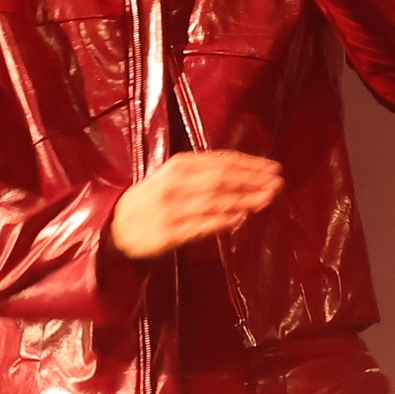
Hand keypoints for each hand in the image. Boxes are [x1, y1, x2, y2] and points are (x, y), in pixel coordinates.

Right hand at [108, 151, 283, 259]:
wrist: (116, 226)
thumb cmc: (151, 200)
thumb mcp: (173, 177)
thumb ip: (202, 174)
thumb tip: (241, 174)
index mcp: (178, 166)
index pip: (221, 161)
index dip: (250, 164)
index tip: (273, 168)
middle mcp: (176, 183)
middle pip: (222, 179)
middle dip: (253, 180)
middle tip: (278, 183)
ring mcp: (172, 208)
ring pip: (215, 201)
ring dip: (244, 200)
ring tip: (267, 199)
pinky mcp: (169, 232)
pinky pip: (200, 225)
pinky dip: (221, 222)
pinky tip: (240, 220)